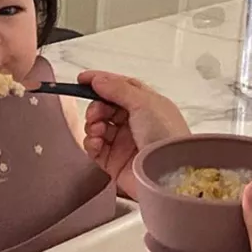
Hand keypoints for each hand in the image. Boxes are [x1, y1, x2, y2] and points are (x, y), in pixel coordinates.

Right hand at [78, 70, 189, 195]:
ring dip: (92, 125)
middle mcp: (135, 123)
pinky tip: (96, 142)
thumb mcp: (144, 103)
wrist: (169, 173)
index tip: (82, 79)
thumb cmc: (167, 137)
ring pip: (97, 127)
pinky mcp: (114, 162)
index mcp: (147, 105)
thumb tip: (98, 80)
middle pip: (105, 107)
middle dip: (96, 107)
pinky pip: (94, 148)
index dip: (101, 82)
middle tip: (96, 112)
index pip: (120, 88)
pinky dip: (91, 143)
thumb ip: (118, 89)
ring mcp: (124, 143)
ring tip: (98, 129)